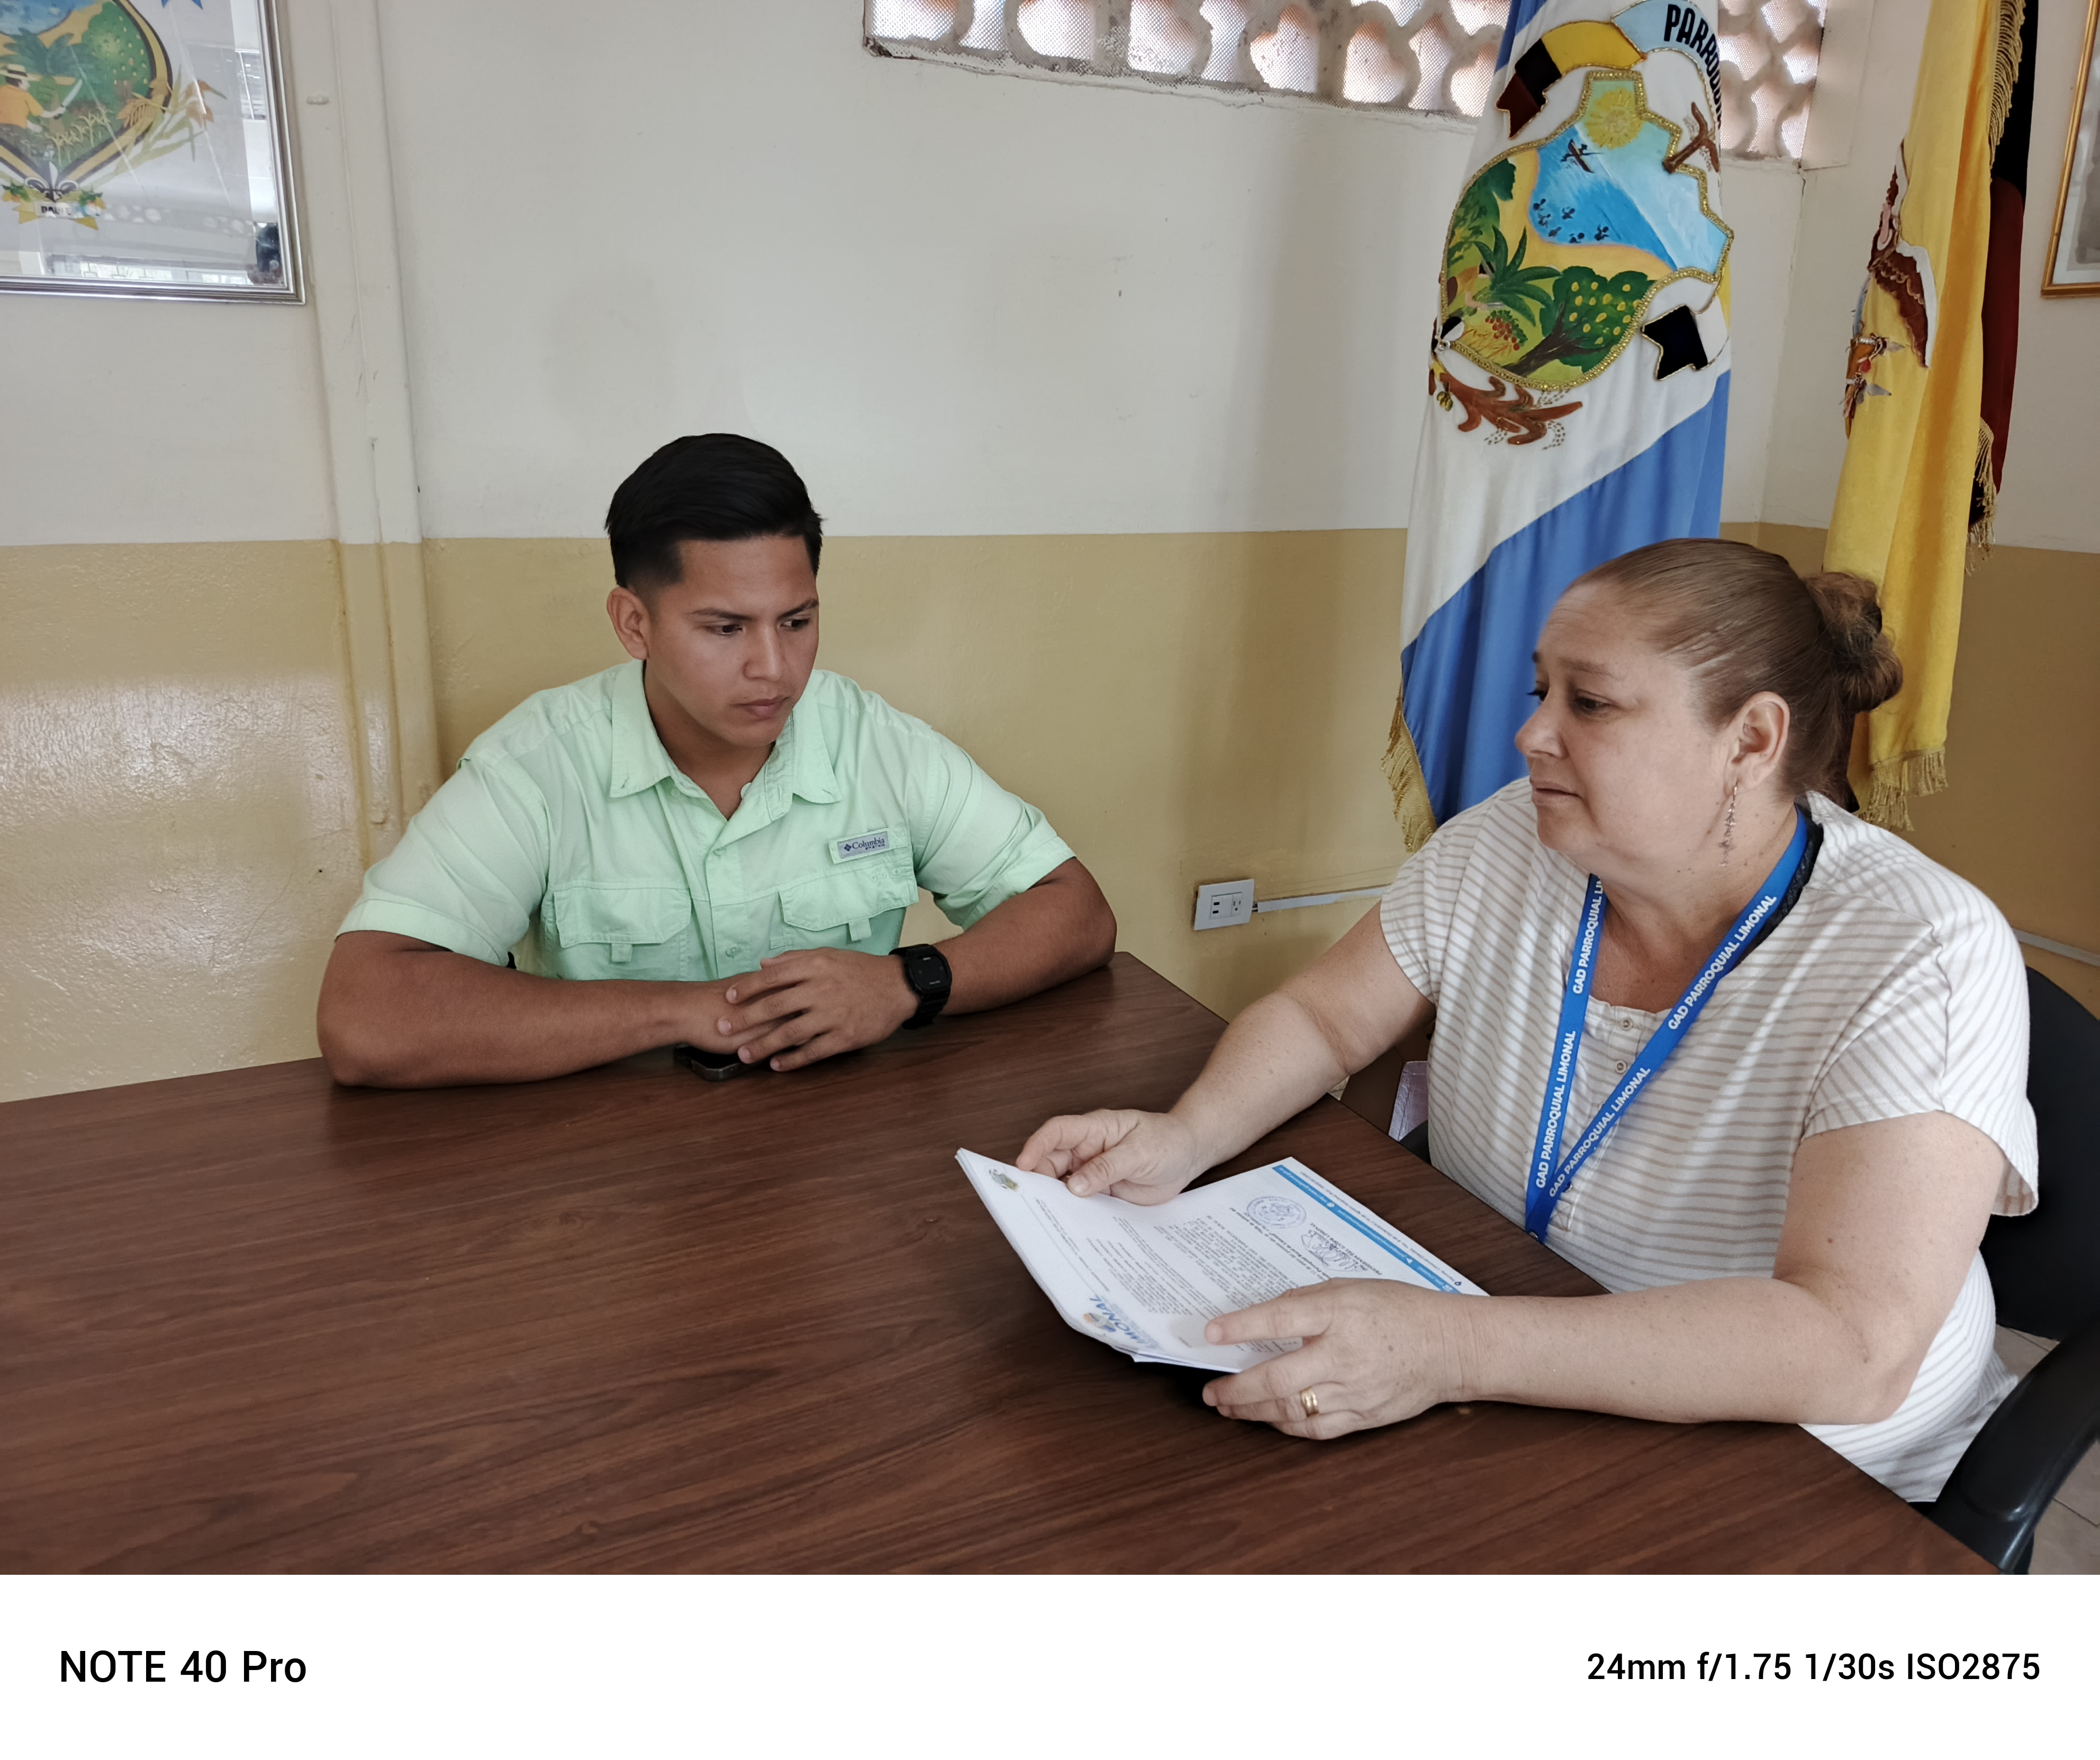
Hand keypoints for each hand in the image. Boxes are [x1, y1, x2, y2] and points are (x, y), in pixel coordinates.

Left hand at [712, 949, 917, 1071]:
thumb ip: (795, 959)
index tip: (728, 998)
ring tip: (744, 1055)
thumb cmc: (860, 970)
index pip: (773, 977)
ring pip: (791, 1033)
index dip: (748, 988)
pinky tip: (777, 1066)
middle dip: (745, 1019)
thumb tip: (762, 964)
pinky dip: (793, 1060)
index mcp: (816, 967)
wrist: (898, 986)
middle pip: (775, 1006)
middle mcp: (822, 989)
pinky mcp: (845, 1036)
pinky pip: (814, 1051)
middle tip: (722, 1028)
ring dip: (763, 1046)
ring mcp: (834, 1015)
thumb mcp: (828, 956)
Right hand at [1014, 1108, 1203, 1203]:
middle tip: (1031, 1203)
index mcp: (1095, 1129)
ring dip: (1054, 1200)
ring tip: (1047, 1220)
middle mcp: (1088, 1150)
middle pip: (1052, 1161)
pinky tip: (1070, 1227)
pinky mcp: (1102, 1192)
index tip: (1023, 1165)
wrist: (1189, 1155)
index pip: (1057, 1132)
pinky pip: (1081, 1202)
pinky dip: (1073, 1213)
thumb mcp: (1140, 1152)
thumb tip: (1074, 1186)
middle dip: (1039, 1180)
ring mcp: (1093, 1172)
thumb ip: (1107, 1167)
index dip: (1037, 1146)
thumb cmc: (1167, 1142)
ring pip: (1063, 1185)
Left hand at [1200, 1281, 1466, 1437]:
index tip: (1211, 1333)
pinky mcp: (1365, 1417)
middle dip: (1237, 1389)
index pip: (1280, 1319)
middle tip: (1210, 1392)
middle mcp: (1345, 1355)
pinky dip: (1287, 1427)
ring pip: (1292, 1409)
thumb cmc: (1400, 1310)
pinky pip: (1317, 1429)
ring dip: (1254, 1411)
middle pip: (1278, 1378)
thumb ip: (1308, 1302)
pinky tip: (1269, 1419)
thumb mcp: (1351, 1288)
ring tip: (1228, 1407)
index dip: (1241, 1326)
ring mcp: (1355, 1391)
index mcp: (1340, 1313)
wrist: (1449, 1346)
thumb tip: (1265, 1317)